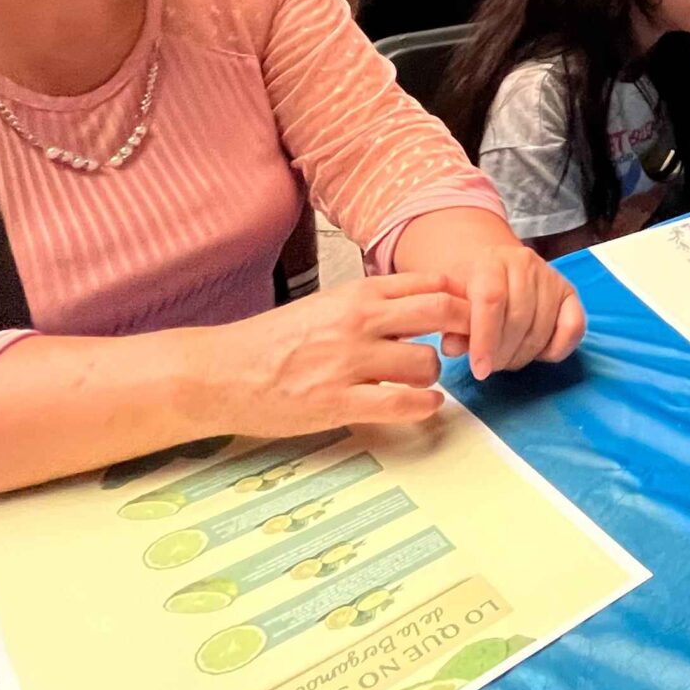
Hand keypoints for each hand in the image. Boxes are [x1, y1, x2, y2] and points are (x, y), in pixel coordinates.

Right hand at [201, 272, 460, 433]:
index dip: (459, 299)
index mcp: (356, 294)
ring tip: (423, 381)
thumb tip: (421, 309)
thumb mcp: (325, 306)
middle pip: (441, 312)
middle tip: (468, 345)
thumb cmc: (273, 341)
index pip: (429, 283)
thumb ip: (371, 305)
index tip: (467, 315)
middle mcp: (358, 321)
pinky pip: (403, 403)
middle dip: (465, 329)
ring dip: (434, 375)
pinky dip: (424, 406)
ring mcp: (349, 361)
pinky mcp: (338, 401)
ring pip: (426, 362)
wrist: (221, 372)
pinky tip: (424, 406)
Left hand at [436, 232, 585, 376]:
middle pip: (518, 318)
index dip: (485, 339)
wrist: (494, 269)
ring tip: (508, 359)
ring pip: (542, 327)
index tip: (479, 370)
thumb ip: (450, 324)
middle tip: (493, 367)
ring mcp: (550, 276)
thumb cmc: (469, 290)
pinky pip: (574, 327)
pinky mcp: (570, 292)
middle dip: (504, 354)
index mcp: (490, 261)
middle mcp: (524, 262)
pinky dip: (557, 349)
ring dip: (525, 355)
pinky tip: (538, 354)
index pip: (491, 300)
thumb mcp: (452, 302)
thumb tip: (452, 347)